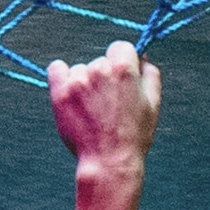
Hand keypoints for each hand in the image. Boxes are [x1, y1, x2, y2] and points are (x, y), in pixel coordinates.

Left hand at [45, 41, 162, 185]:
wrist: (108, 161)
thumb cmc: (133, 135)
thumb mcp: (153, 104)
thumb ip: (150, 74)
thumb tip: (142, 57)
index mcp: (124, 69)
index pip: (121, 47)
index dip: (122, 62)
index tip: (120, 78)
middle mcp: (99, 70)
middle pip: (100, 61)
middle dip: (104, 76)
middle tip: (108, 103)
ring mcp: (77, 81)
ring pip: (80, 70)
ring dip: (84, 83)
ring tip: (92, 109)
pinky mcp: (60, 93)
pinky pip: (56, 69)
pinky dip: (62, 77)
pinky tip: (70, 93)